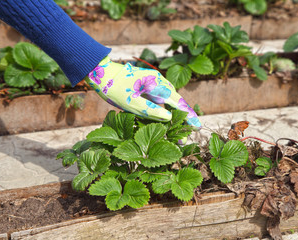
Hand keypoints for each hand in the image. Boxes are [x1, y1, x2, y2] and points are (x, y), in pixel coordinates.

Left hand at [85, 56, 200, 127]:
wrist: (101, 73)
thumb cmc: (114, 88)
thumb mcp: (131, 103)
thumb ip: (151, 111)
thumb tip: (170, 118)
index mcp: (157, 83)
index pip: (177, 102)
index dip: (188, 115)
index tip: (196, 126)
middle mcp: (159, 82)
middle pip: (176, 102)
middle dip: (184, 118)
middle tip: (189, 134)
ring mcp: (154, 84)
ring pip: (169, 102)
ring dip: (175, 116)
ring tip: (179, 133)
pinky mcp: (149, 88)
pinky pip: (161, 101)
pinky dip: (165, 112)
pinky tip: (167, 122)